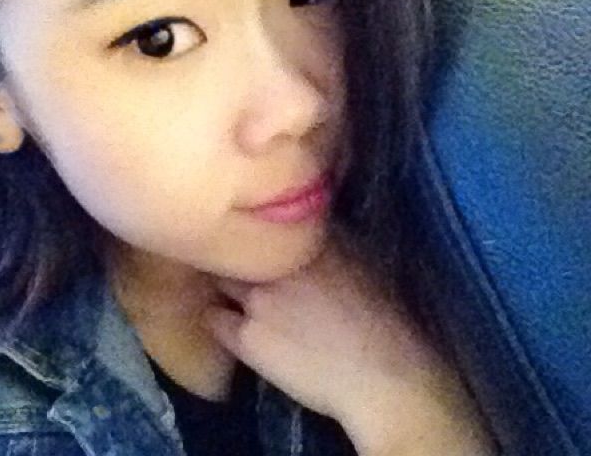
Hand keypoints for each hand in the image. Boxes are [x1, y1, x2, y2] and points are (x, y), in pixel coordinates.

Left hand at [202, 248, 493, 454]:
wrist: (384, 375)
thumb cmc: (381, 319)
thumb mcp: (360, 261)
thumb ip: (326, 239)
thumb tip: (303, 227)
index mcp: (308, 240)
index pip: (260, 221)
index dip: (251, 228)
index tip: (246, 233)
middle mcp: (278, 263)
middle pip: (234, 247)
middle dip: (230, 252)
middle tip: (229, 261)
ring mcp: (259, 299)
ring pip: (217, 278)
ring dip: (220, 282)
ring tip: (224, 289)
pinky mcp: (247, 338)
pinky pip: (213, 318)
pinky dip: (217, 316)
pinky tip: (227, 321)